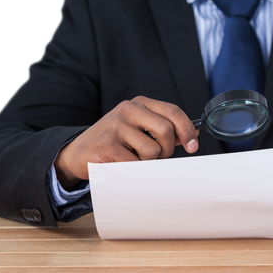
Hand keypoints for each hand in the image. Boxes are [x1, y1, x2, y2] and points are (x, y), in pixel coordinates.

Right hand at [54, 96, 198, 189]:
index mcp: (139, 104)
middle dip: (167, 149)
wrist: (79, 152)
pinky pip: (136, 163)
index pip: (172, 112)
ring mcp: (116, 126)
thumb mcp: (140, 129)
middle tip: (157, 155)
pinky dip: (135, 169)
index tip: (193, 146)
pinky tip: (123, 163)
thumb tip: (193, 136)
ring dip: (149, 161)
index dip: (187, 130)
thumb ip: (165, 130)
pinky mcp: (108, 144)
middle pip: (166, 131)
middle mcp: (128, 110)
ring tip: (134, 158)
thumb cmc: (115, 141)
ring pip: (152, 150)